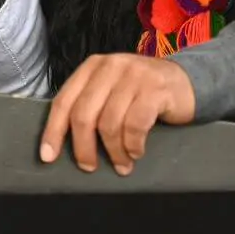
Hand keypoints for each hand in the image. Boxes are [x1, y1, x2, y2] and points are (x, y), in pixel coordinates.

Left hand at [40, 53, 196, 175]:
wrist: (186, 83)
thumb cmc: (142, 94)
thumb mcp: (111, 91)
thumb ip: (91, 106)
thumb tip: (63, 142)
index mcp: (92, 67)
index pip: (64, 101)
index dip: (53, 131)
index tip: (48, 157)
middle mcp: (110, 66)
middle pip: (84, 114)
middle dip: (84, 147)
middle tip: (89, 167)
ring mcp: (134, 75)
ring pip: (110, 123)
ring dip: (114, 152)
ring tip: (121, 164)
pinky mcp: (155, 88)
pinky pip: (135, 125)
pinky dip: (133, 145)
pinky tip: (136, 152)